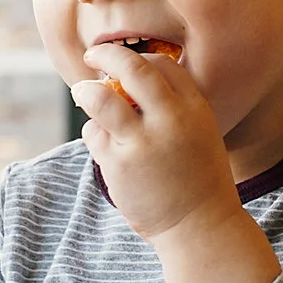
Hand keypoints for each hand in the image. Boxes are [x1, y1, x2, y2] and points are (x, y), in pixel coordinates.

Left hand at [69, 43, 243, 241]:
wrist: (200, 227)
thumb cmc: (198, 180)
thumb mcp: (199, 134)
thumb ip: (173, 108)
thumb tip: (129, 82)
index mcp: (195, 109)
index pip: (163, 65)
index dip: (140, 59)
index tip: (126, 63)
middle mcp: (171, 119)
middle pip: (132, 68)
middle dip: (106, 55)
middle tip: (94, 54)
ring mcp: (143, 142)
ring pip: (101, 98)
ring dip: (86, 91)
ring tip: (82, 93)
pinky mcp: (119, 165)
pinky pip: (94, 134)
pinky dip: (94, 132)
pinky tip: (104, 144)